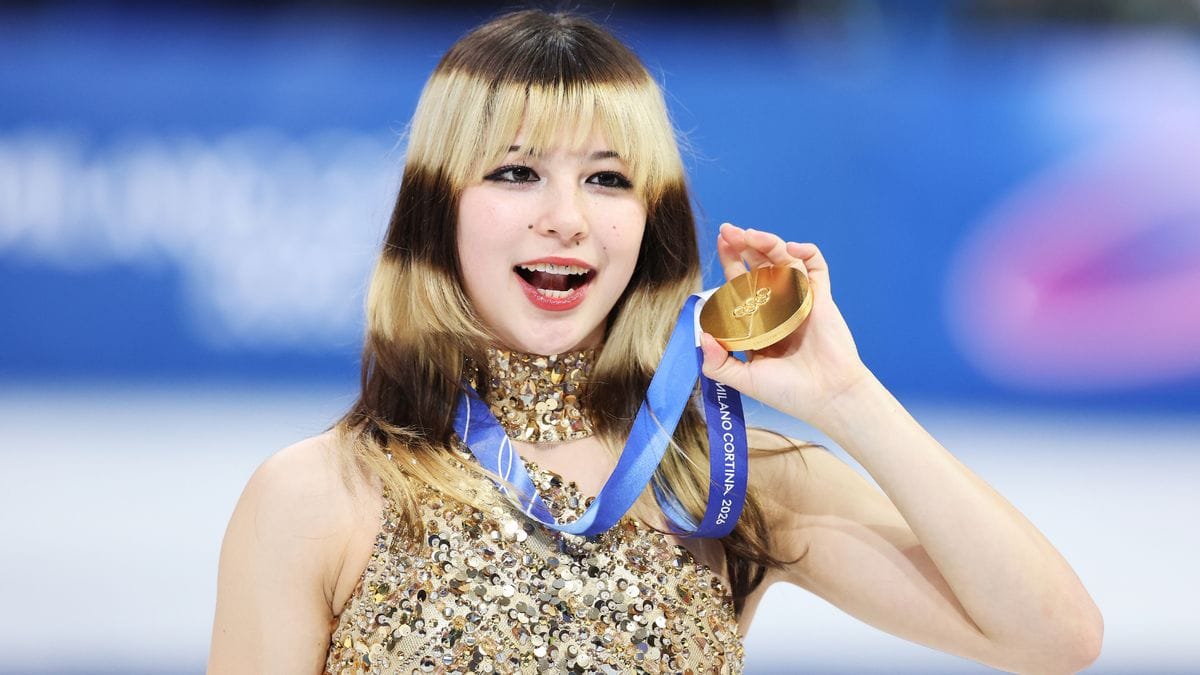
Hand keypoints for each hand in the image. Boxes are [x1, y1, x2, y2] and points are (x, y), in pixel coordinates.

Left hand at [700, 223, 872, 424]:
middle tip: (728, 230)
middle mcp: (777, 308)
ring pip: (784, 262)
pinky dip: (808, 253)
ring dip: (769, 244)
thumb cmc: (789, 393)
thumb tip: (701, 335)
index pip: (739, 286)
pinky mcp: (822, 299)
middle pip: (759, 267)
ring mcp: (800, 301)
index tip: (720, 246)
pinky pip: (817, 269)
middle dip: (743, 246)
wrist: (829, 397)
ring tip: (752, 234)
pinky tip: (793, 248)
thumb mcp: (745, 380)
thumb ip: (718, 363)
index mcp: (758, 324)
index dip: (730, 265)